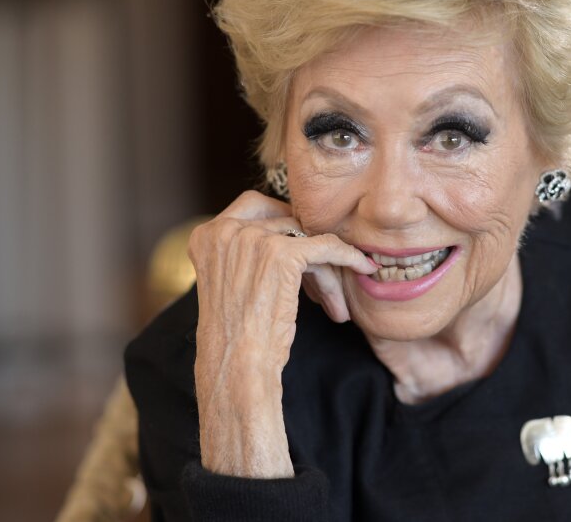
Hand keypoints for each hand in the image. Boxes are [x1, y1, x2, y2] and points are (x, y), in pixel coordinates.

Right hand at [189, 190, 375, 476]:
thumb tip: (291, 231)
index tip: (303, 240)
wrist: (236, 365)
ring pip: (307, 239)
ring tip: (335, 304)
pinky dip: (349, 256)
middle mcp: (226, 230)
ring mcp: (253, 239)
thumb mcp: (231, 282)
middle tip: (324, 274)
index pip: (254, 206)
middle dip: (308, 248)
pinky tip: (363, 267)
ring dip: (325, 271)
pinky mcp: (282, 254)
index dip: (284, 220)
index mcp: (207, 235)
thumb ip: (246, 252)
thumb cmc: (237, 334)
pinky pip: (327, 246)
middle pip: (285, 223)